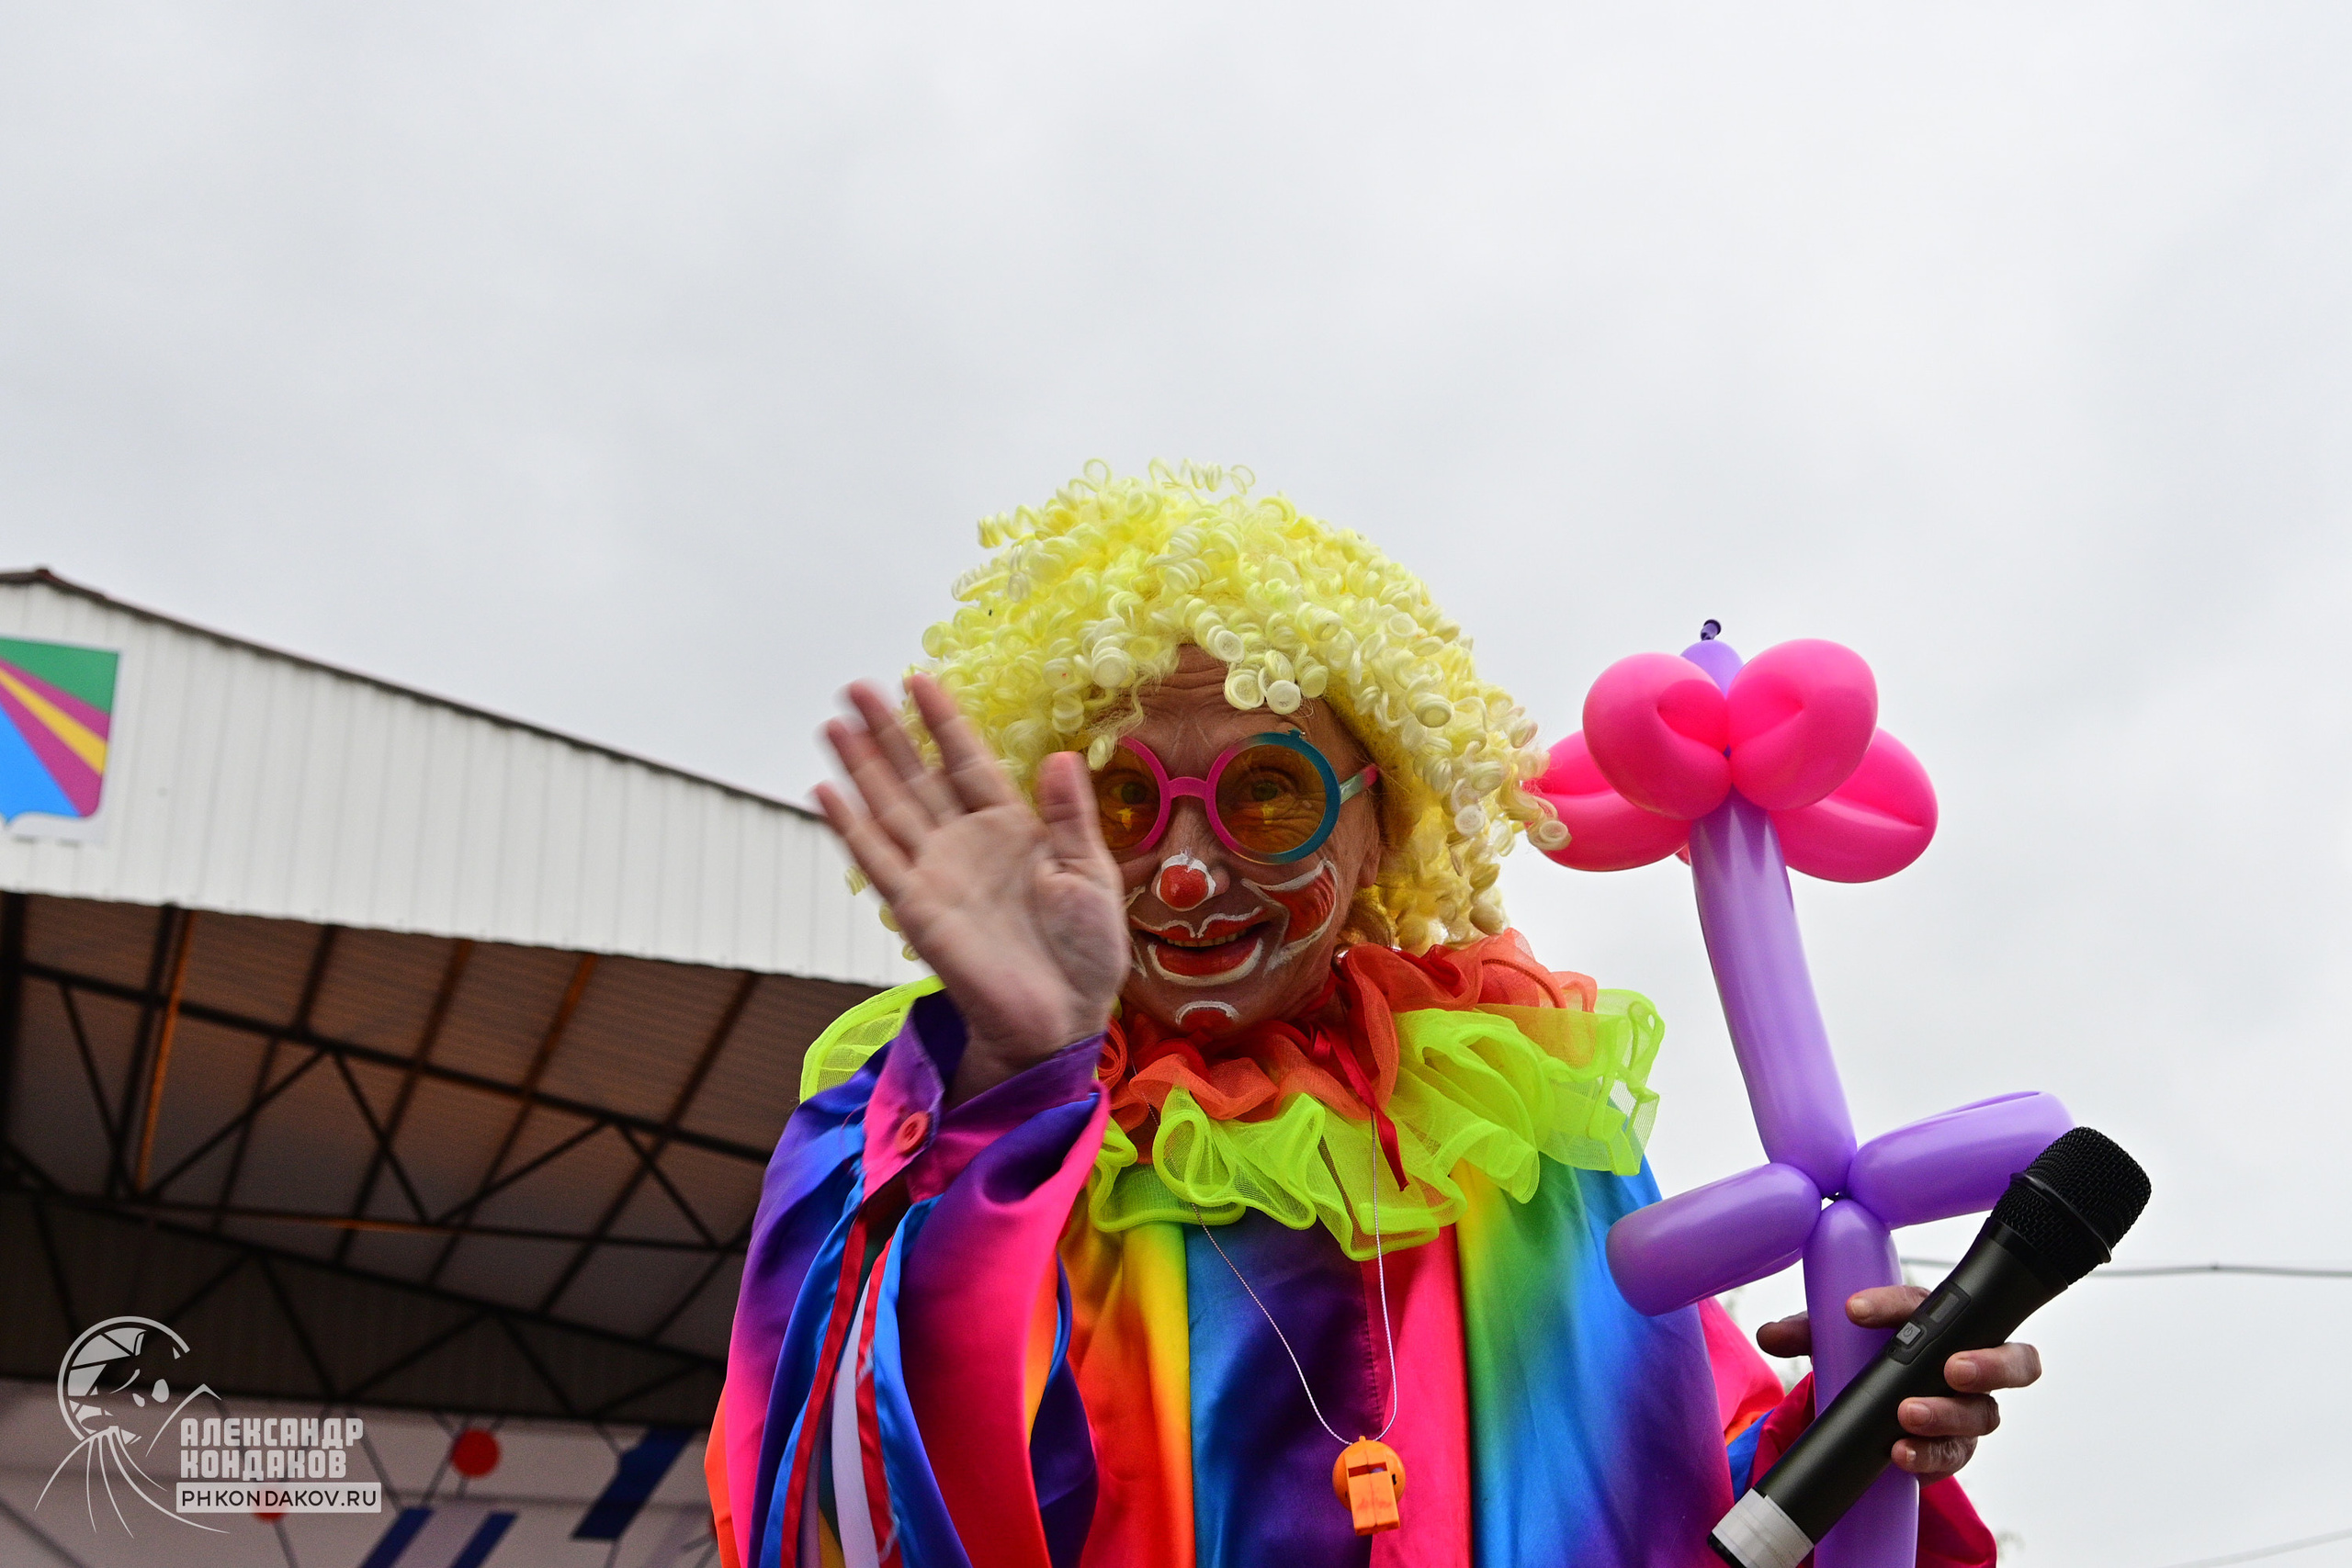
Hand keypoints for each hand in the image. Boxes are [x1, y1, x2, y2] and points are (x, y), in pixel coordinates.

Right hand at [814, 675, 1129, 1101]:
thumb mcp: (1092, 874)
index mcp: (1012, 828)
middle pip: (917, 774)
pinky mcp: (916, 910)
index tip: (918, 679)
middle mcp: (966, 843)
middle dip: (887, 731)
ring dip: (861, 766)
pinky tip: (825, 791)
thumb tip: (1060, 756)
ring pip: (889, 806)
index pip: (968, 760)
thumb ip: (1071, 816)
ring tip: (833, 723)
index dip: (943, 721)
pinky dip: (849, 826)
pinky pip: (875, 860)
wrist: (1063, 1017)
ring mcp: (936, 874)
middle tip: (858, 686)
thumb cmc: (1086, 950)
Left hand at [1755, 1286, 2041, 1480]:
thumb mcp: (1835, 1339)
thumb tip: (1770, 1334)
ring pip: (1983, 1413)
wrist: (1873, 1405)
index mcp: (1938, 1321)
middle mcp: (1967, 1362)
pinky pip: (1955, 1455)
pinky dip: (1929, 1455)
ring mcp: (1970, 1409)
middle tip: (1951, 1367)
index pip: (1925, 1303)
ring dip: (1947, 1414)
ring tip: (1907, 1415)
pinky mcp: (1957, 1448)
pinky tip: (1901, 1455)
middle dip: (1987, 1363)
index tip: (1853, 1310)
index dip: (1891, 1305)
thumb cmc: (1866, 1355)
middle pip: (2010, 1359)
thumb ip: (1808, 1332)